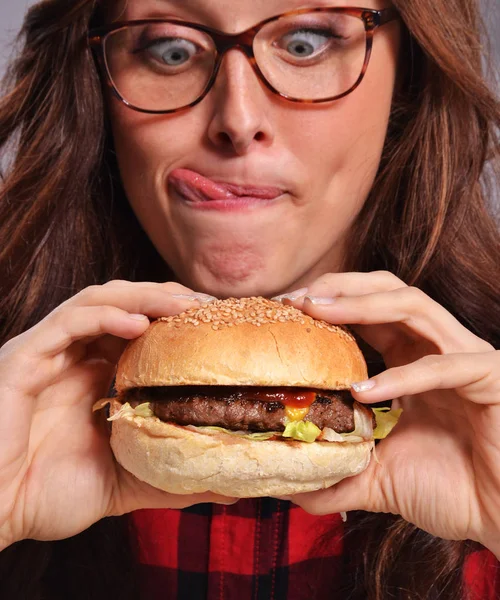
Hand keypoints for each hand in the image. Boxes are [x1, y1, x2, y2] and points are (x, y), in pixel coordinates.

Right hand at [0, 281, 232, 549]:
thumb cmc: (47, 496)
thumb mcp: (126, 481)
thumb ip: (172, 476)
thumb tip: (231, 486)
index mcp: (93, 376)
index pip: (138, 329)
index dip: (175, 319)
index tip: (217, 322)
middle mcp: (72, 357)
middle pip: (122, 305)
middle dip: (165, 298)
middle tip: (207, 305)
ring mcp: (48, 355)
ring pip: (96, 301)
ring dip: (141, 296)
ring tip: (182, 303)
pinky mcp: (24, 361)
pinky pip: (65, 324)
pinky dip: (104, 316)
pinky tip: (138, 324)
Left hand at [276, 271, 499, 556]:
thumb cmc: (451, 488)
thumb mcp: (378, 478)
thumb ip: (337, 474)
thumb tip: (292, 489)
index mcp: (411, 358)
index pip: (367, 309)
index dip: (326, 301)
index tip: (284, 307)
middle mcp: (436, 347)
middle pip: (387, 289)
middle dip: (339, 287)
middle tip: (296, 299)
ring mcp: (465, 358)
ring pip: (413, 306)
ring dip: (362, 305)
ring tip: (318, 312)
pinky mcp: (492, 378)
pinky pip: (446, 366)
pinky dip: (403, 375)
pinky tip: (365, 392)